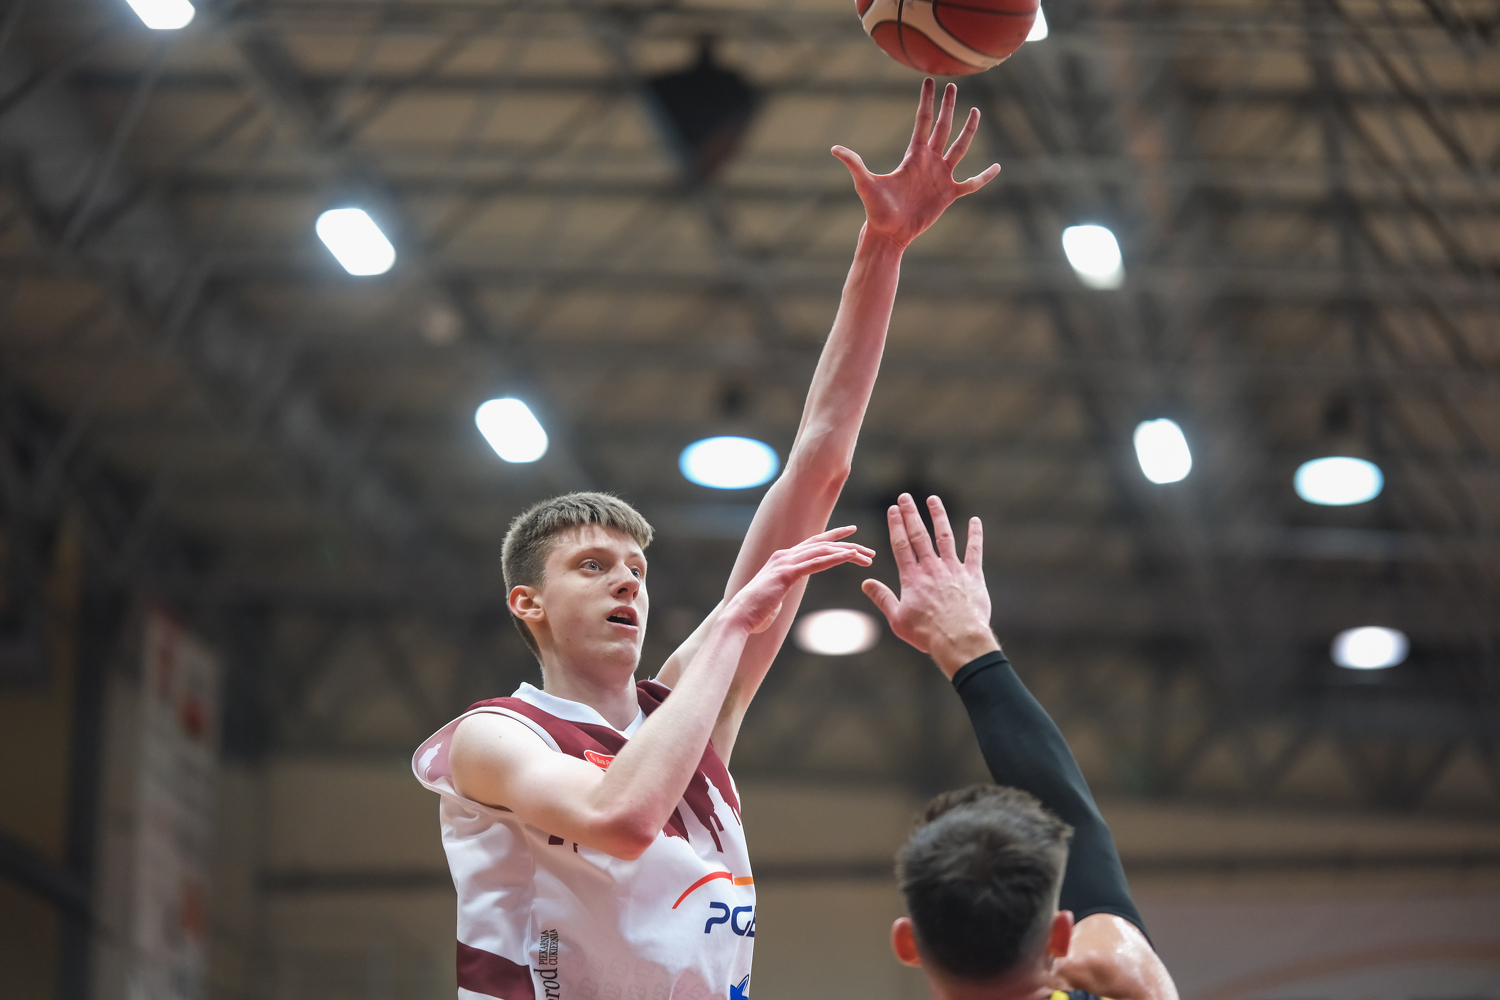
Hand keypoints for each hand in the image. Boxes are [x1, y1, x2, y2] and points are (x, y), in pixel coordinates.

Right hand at [725, 527, 874, 634]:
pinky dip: (835, 558)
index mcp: (782, 560)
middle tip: (870, 550)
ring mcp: (784, 563)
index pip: (812, 544)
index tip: (853, 535)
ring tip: (867, 556)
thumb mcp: (772, 599)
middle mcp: (784, 556)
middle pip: (822, 543)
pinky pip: (816, 563)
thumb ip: (778, 594)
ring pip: (822, 550)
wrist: (738, 618)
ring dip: (848, 552)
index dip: (834, 537)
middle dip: (848, 545)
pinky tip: (851, 557)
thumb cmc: (754, 613)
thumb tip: (779, 601)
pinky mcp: (786, 574)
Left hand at [831, 79, 1001, 249]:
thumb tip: (835, 149)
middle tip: (954, 85)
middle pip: (942, 128)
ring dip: (968, 131)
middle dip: (948, 107)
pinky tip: (997, 168)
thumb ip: (854, 164)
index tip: (930, 82)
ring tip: (976, 112)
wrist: (889, 233)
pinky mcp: (949, 194)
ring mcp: (941, 177)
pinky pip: (971, 184)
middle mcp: (929, 162)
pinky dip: (984, 177)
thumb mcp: (865, 184)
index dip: (926, 102)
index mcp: (913, 156)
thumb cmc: (876, 210)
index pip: (922, 122)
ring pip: (959, 148)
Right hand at [862, 493, 998, 676]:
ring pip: (945, 537)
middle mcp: (931, 569)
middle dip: (911, 514)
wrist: (959, 640)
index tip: (892, 509)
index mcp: (912, 578)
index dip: (896, 525)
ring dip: (938, 516)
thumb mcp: (897, 619)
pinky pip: (974, 551)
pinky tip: (975, 520)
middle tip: (905, 496)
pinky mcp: (973, 576)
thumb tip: (866, 583)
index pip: (901, 545)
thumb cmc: (927, 634)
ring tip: (933, 499)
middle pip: (919, 535)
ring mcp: (953, 570)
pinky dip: (975, 535)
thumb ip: (883, 598)